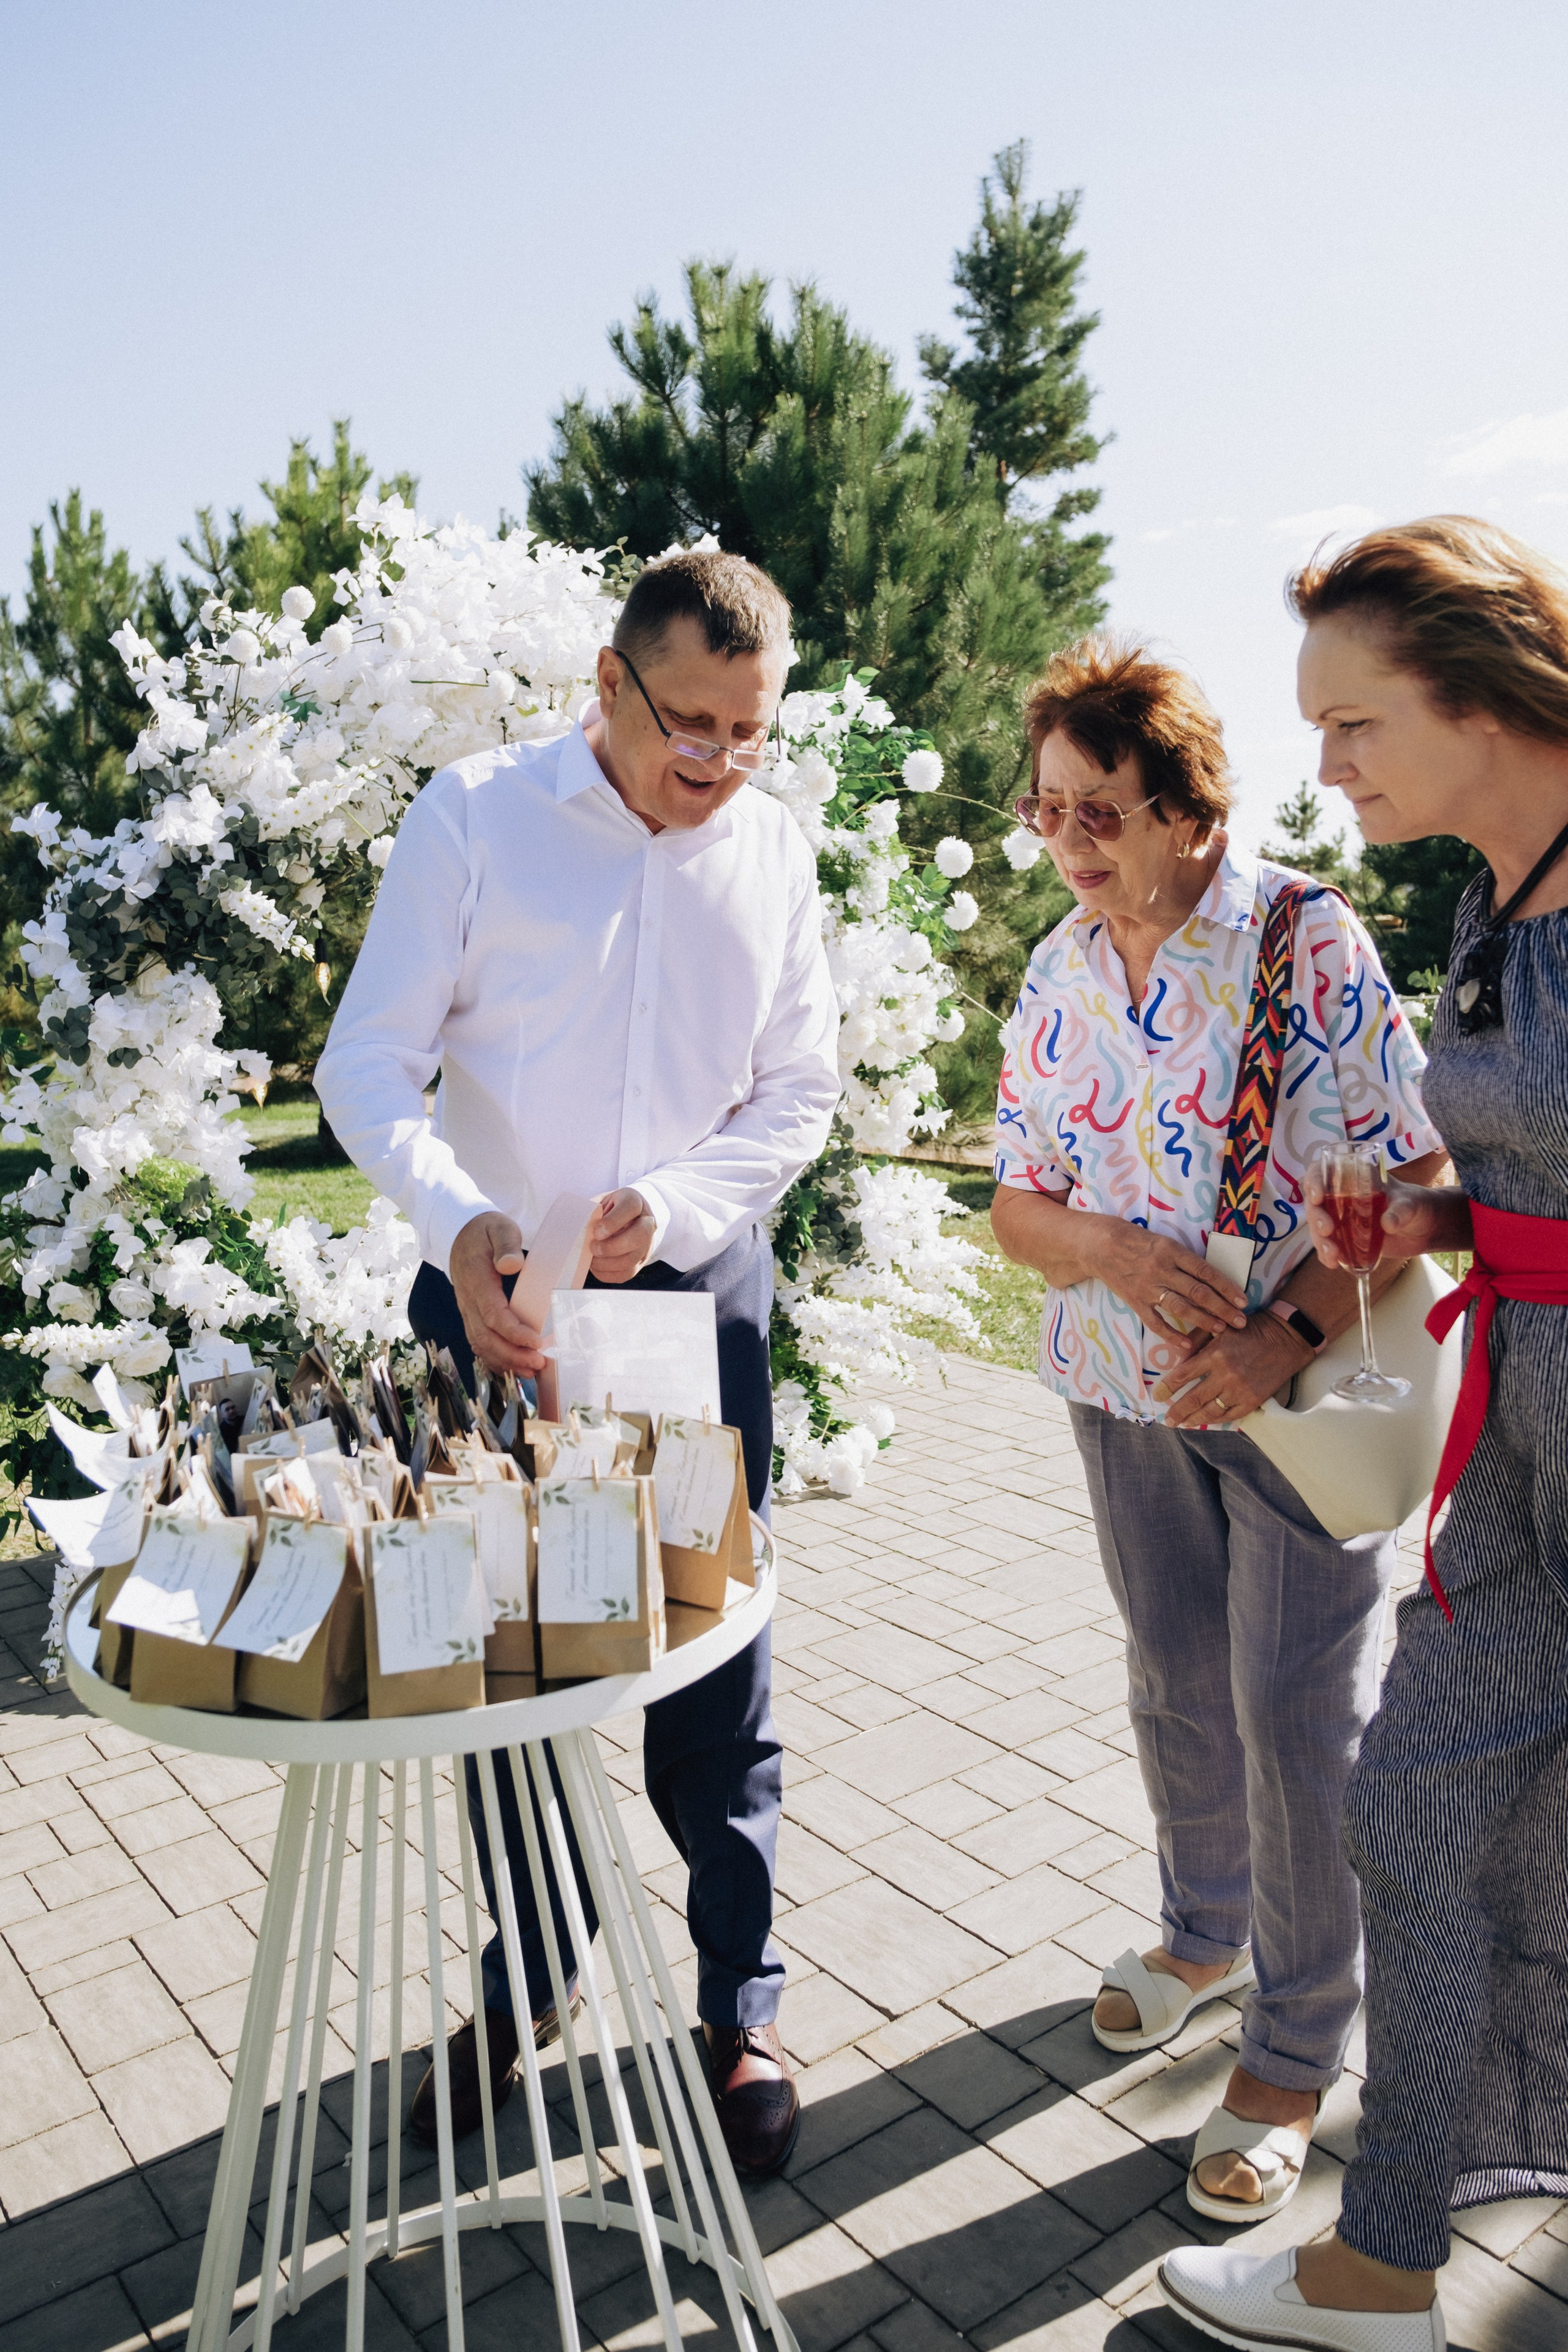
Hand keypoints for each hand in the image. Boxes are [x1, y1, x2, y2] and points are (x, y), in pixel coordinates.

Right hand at [449, 1212, 548, 1377]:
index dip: (514, 1332)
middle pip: (486, 1337)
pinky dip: (494, 1358)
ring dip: (505, 1361)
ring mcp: (467, 1310)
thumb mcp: (498, 1227)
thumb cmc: (485, 1231)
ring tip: (531, 1370)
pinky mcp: (470, 1315)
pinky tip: (513, 1367)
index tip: (536, 1341)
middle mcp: (468, 1300)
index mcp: (477, 1280)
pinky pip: (478, 1342)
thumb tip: (512, 1264)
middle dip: (512, 1354)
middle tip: (539, 1363)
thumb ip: (505, 1244)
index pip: (493, 1314)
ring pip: (480, 1344)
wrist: (459, 1234)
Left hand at [589, 1188, 655, 1283]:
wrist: (625, 1221)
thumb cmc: (609, 1211)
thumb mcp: (600, 1203)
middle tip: (593, 1247)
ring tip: (592, 1259)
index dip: (614, 1221)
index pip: (631, 1207)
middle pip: (640, 1236)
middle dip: (612, 1246)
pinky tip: (597, 1267)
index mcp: (635, 1201)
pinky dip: (608, 1273)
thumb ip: (591, 1211)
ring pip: (633, 1258)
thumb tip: (576, 1227)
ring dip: (607, 1263)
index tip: (597, 1231)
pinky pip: (627, 1273)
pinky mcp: (640, 1262)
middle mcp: (647, 1223)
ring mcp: (646, 1244)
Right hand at [1099, 1221, 1250, 1345]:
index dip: (1226, 1287)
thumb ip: (1185, 1260)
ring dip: (1202, 1320)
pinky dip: (1170, 1334)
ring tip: (1221, 1329)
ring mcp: (1147, 1287)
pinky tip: (1185, 1344)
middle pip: (1197, 1292)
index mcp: (1172, 1252)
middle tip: (1240, 1321)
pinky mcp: (1135, 1301)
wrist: (1101, 1245)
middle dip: (1222, 1308)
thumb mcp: (1164, 1242)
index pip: (1205, 1272)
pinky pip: (1154, 1321)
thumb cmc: (1138, 1241)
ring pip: (1180, 1307)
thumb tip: (1213, 1279)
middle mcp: (1162, 1269)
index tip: (1242, 1300)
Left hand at [1154, 1312, 1310, 1427]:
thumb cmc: (1251, 1329)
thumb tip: (1178, 1360)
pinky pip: (1229, 1416)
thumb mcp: (1220, 1328)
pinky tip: (1205, 1422)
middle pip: (1193, 1400)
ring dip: (1193, 1420)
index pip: (1182, 1376)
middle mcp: (1225, 1375)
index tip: (1157, 1396)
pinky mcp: (1253, 1400)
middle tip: (1166, 1420)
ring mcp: (1240, 1390)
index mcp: (1214, 1355)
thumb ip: (1198, 1341)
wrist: (1286, 1338)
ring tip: (1182, 1424)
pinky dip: (1215, 1420)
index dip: (1167, 1388)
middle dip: (1177, 1411)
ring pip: (1210, 1411)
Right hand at [1303, 1167, 1463, 1271]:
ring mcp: (1342, 1218)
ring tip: (1333, 1254)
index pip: (1322, 1171)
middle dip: (1316, 1216)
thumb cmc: (1418, 1205)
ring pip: (1318, 1226)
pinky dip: (1327, 1254)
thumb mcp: (1411, 1204)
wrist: (1425, 1228)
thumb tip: (1388, 1223)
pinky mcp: (1346, 1238)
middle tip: (1328, 1229)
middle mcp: (1342, 1196)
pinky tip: (1334, 1263)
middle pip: (1315, 1202)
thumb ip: (1400, 1211)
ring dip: (1320, 1240)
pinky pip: (1329, 1244)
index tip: (1318, 1196)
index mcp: (1353, 1177)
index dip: (1314, 1181)